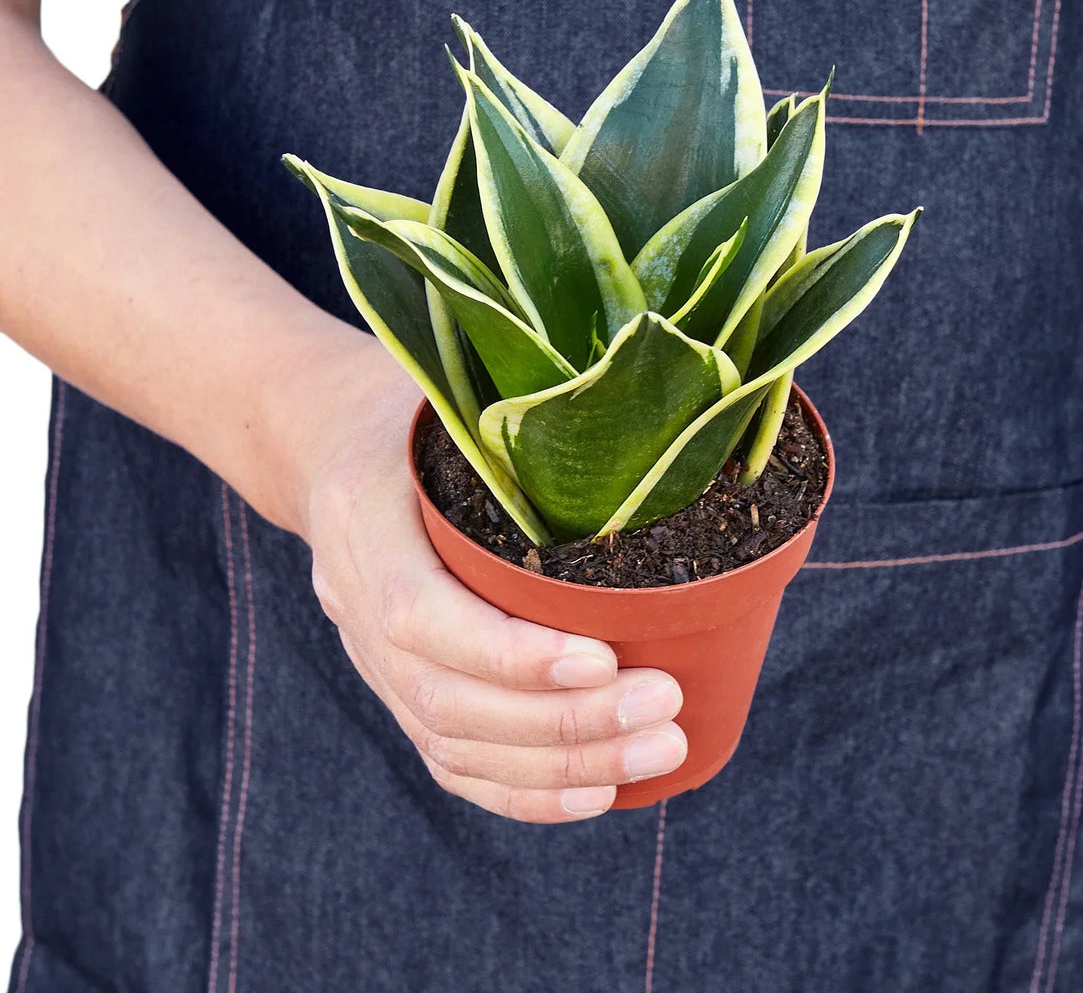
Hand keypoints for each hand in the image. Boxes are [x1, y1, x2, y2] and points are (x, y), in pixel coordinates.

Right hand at [291, 338, 687, 822]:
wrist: (322, 439)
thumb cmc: (407, 405)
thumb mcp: (445, 386)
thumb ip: (518, 419)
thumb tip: (653, 434)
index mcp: (362, 517)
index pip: (422, 615)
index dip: (512, 655)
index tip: (605, 658)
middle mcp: (354, 600)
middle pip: (448, 698)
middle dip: (565, 722)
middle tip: (665, 708)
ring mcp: (368, 652)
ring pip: (454, 742)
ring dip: (562, 765)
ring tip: (660, 750)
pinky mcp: (394, 681)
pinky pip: (449, 757)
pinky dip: (523, 789)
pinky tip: (597, 790)